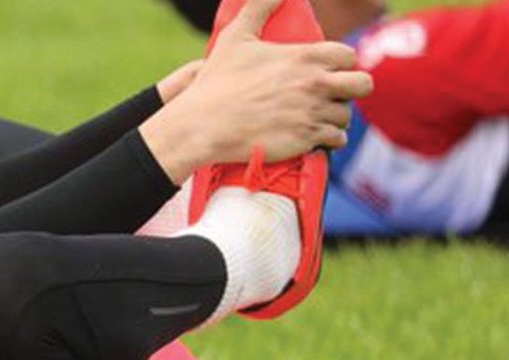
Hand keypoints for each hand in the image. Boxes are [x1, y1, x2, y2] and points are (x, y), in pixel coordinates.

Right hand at [140, 0, 373, 183]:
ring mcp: (312, 112)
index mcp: (305, 56)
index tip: (329, 72)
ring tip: (318, 118)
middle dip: (350, 90)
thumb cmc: (217, 81)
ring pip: (346, 115)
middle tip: (331, 96)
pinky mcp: (306, 139)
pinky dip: (329, 139)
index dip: (341, 64)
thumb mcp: (236, 36)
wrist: (204, 125)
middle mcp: (315, 83)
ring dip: (335, 117)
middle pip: (362, 85)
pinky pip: (336, 139)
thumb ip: (259, 7)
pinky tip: (316, 136)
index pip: (349, 56)